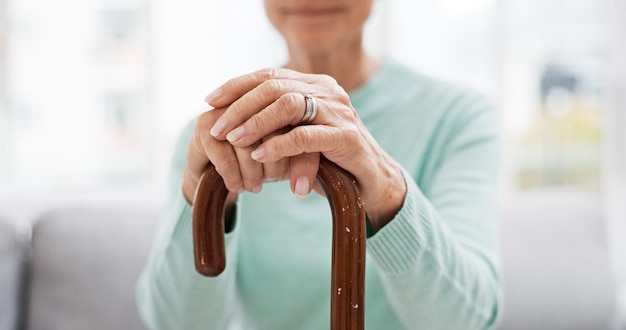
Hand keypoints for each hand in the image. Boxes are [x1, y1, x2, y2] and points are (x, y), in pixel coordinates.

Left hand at [205, 68, 406, 230]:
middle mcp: (328, 90)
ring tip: (233, 139)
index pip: (269, 74)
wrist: (371, 180)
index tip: (210, 100)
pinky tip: (258, 154)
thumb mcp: (300, 132)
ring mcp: (339, 111)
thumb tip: (231, 116)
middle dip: (239, 106)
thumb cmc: (330, 157)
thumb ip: (277, 119)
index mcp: (315, 85)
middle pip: (274, 86)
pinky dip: (277, 144)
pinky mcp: (346, 137)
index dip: (237, 85)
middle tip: (217, 128)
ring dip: (255, 122)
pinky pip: (304, 135)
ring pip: (287, 104)